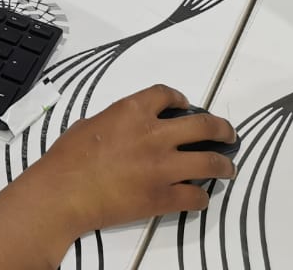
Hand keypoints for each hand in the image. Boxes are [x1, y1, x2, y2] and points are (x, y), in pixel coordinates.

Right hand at [23, 84, 237, 237]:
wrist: (64, 192)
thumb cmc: (67, 157)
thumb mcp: (89, 124)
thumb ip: (115, 122)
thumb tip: (126, 130)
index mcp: (132, 111)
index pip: (167, 95)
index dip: (181, 99)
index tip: (185, 105)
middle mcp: (154, 135)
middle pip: (204, 125)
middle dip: (222, 129)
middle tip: (228, 135)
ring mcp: (163, 168)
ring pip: (211, 163)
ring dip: (223, 165)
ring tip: (227, 168)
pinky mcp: (163, 198)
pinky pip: (196, 197)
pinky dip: (201, 197)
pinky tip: (199, 197)